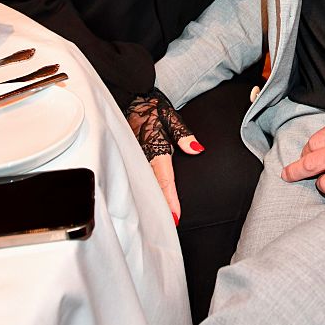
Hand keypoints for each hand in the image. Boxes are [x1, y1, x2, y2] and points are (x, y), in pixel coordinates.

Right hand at [126, 90, 203, 223]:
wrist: (128, 96)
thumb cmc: (150, 106)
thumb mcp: (169, 116)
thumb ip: (182, 134)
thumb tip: (196, 149)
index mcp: (154, 147)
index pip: (164, 178)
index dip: (169, 198)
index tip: (175, 217)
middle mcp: (141, 156)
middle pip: (151, 187)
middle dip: (159, 207)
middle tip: (169, 227)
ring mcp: (132, 158)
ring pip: (142, 184)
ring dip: (150, 202)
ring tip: (159, 221)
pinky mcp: (128, 157)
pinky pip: (135, 177)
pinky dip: (142, 191)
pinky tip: (145, 202)